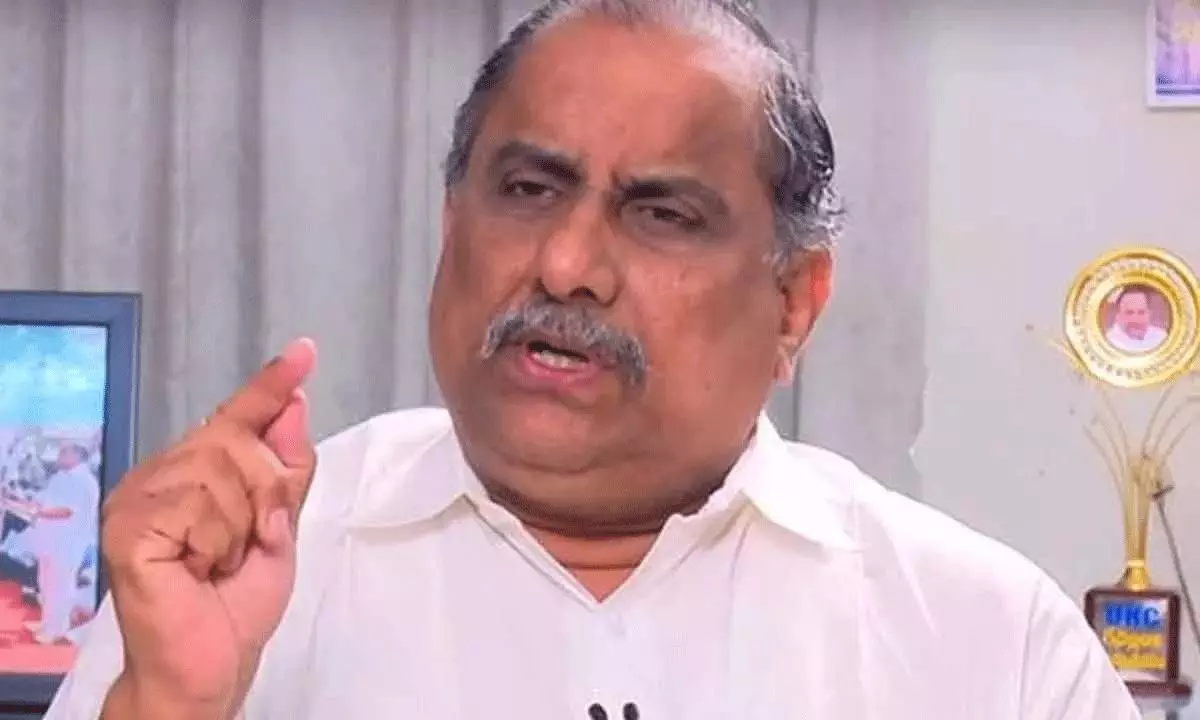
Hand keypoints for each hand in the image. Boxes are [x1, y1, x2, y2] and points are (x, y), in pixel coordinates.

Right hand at [100, 338, 317, 718]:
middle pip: (237, 438)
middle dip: (266, 491)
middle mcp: (159, 476)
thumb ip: (286, 468)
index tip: (304, 351)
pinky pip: (199, 504)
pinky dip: (217, 541)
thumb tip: (294, 401)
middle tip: (254, 539)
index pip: (236, 417)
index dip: (270, 385)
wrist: (211, 664)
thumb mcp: (280, 527)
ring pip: (220, 467)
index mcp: (192, 473)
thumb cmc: (236, 604)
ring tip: (220, 560)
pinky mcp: (127, 525)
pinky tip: (198, 568)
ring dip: (241, 523)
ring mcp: (137, 498)